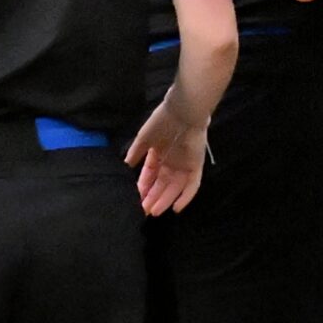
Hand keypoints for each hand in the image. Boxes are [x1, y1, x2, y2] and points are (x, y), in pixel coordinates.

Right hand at [125, 100, 209, 215]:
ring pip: (175, 187)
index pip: (151, 175)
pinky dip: (185, 197)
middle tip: (144, 210)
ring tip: (154, 211)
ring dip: (165, 200)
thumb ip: (136, 152)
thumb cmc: (162, 122)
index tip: (136, 198)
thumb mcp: (144, 138)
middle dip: (153, 197)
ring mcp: (185, 164)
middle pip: (163, 184)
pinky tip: (175, 208)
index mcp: (159, 154)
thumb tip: (126, 165)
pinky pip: (193, 185)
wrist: (183, 110)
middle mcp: (172, 161)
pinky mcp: (196, 165)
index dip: (144, 187)